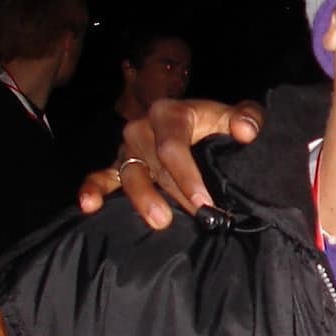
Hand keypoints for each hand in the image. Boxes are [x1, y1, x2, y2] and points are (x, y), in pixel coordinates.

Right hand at [76, 98, 263, 229]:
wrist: (201, 128)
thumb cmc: (219, 124)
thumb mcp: (236, 115)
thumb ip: (247, 117)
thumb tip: (245, 131)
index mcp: (168, 113)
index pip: (172, 147)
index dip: (187, 175)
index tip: (205, 200)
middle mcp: (142, 129)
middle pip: (155, 167)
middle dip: (176, 194)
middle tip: (199, 217)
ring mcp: (128, 149)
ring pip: (131, 176)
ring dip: (143, 199)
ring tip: (160, 222)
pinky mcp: (118, 166)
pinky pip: (100, 177)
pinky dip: (92, 189)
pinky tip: (88, 206)